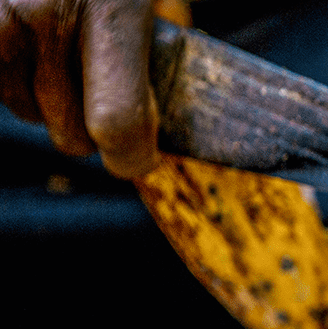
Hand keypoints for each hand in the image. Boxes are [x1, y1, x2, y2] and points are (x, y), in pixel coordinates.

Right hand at [0, 0, 159, 177]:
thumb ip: (153, 54)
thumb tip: (156, 126)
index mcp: (114, 8)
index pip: (117, 119)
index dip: (131, 155)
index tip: (137, 158)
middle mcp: (47, 13)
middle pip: (70, 130)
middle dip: (90, 131)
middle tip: (104, 102)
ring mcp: (0, 13)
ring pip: (23, 110)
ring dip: (44, 102)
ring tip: (61, 60)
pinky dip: (10, 78)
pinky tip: (30, 57)